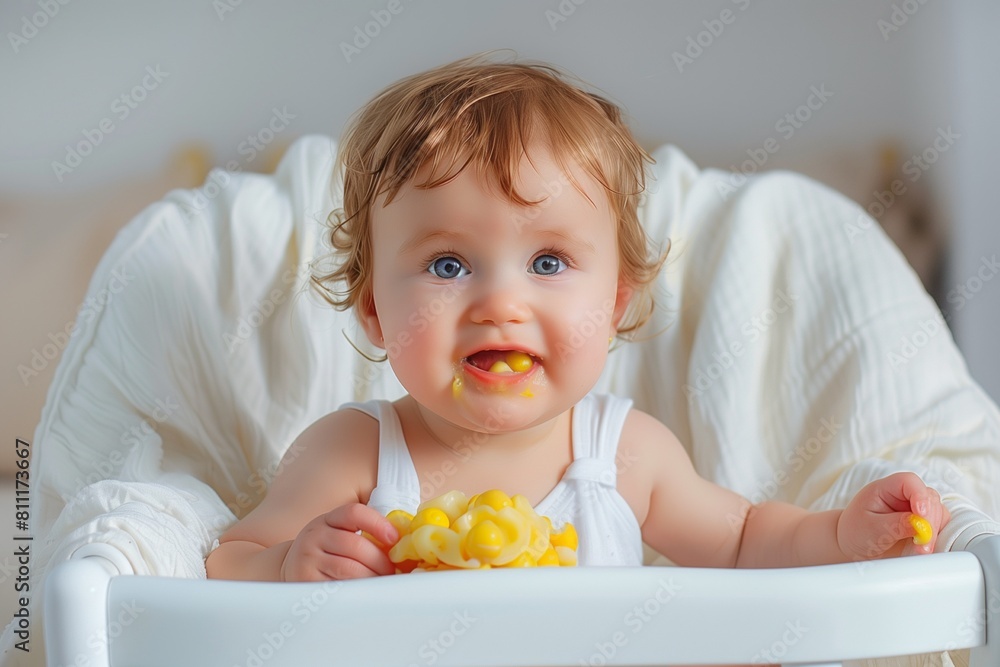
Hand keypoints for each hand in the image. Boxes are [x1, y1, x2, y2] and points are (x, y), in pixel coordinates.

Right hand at [280, 503, 399, 581]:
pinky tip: (365, 591)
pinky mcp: (305, 581)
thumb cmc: (326, 552)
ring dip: (371, 576)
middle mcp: (314, 535)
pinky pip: (337, 586)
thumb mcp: (338, 534)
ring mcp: (307, 558)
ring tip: (382, 582)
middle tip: (392, 571)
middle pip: (355, 544)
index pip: (354, 513)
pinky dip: (356, 590)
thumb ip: (363, 534)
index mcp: (327, 520)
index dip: (377, 523)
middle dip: (380, 560)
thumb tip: (401, 542)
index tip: (395, 539)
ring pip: (348, 567)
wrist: (289, 569)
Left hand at [837, 472, 950, 559]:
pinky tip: (924, 549)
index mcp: (885, 489)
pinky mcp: (924, 525)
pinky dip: (937, 538)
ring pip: (938, 512)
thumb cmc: (856, 532)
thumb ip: (895, 525)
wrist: (855, 547)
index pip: (908, 481)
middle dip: (930, 521)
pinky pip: (940, 527)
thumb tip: (920, 524)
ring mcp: (915, 510)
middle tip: (922, 543)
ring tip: (920, 550)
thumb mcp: (872, 529)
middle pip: (929, 498)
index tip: (920, 513)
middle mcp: (903, 496)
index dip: (919, 494)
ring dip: (934, 532)